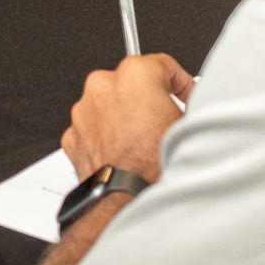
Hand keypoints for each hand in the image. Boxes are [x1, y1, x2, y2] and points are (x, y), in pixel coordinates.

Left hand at [62, 54, 196, 181]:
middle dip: (148, 99)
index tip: (185, 96)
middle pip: (132, 83)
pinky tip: (124, 151)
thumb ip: (186, 103)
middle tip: (163, 121)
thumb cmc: (153, 165)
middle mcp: (104, 85)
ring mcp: (84, 109)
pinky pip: (94, 127)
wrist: (125, 199)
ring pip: (110, 104)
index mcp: (135, 73)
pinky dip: (107, 135)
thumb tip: (192, 102)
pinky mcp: (73, 134)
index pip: (165, 65)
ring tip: (143, 142)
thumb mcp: (186, 124)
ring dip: (125, 117)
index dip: (181, 83)